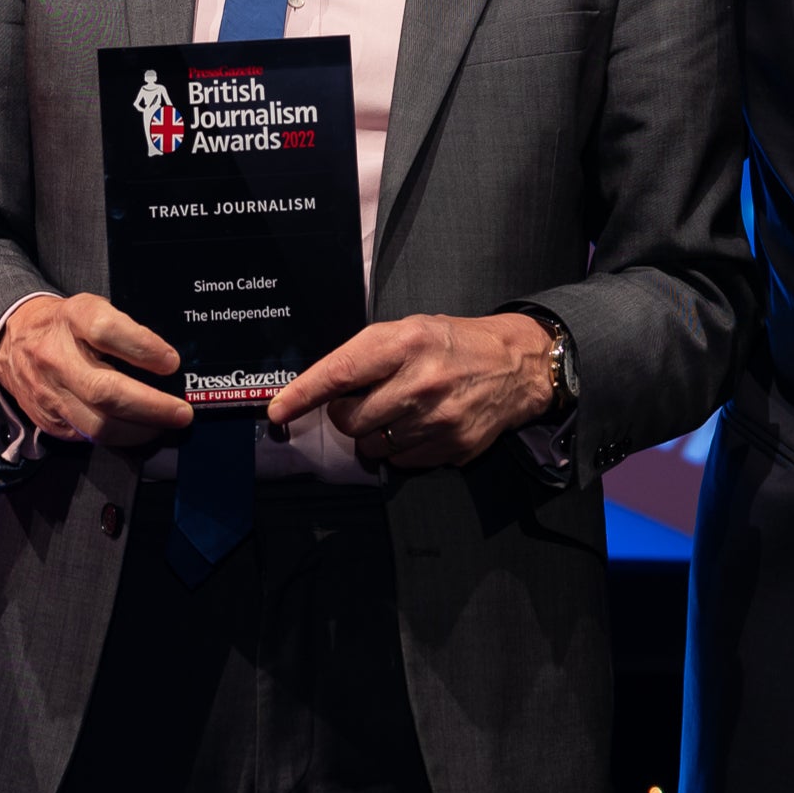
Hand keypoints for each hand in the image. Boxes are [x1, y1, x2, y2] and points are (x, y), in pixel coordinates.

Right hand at [0, 292, 192, 448]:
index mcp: (73, 319)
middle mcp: (56, 357)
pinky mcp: (48, 420)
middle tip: (181, 412)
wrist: (12, 340)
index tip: (171, 362)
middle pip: (105, 390)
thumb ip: (125, 330)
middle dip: (151, 406)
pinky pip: (87, 438)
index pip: (106, 331)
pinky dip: (118, 437)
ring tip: (163, 426)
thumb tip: (167, 362)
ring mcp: (49, 392)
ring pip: (97, 425)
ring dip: (138, 431)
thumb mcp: (92, 308)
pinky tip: (135, 430)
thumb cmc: (66, 324)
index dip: (143, 348)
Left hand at [266, 312, 554, 467]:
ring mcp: (438, 419)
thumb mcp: (408, 330)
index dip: (303, 394)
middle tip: (366, 400)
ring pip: (372, 447)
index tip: (278, 410)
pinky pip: (401, 462)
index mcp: (404, 343)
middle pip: (350, 420)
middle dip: (347, 415)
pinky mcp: (453, 447)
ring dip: (374, 434)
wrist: (515, 365)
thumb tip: (319, 391)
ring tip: (400, 410)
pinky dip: (401, 449)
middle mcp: (420, 382)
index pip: (340, 373)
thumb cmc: (451, 344)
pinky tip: (420, 425)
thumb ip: (364, 356)